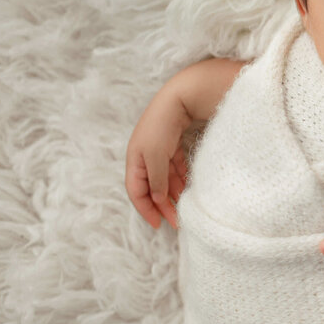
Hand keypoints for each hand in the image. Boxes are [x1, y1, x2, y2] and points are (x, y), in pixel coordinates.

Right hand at [125, 88, 190, 228]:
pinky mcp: (172, 144)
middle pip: (151, 187)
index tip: (158, 225)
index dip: (146, 210)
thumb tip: (157, 198)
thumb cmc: (163, 127)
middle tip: (177, 221)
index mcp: (134, 159)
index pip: (136, 191)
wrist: (180, 98)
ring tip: (185, 208)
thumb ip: (156, 179)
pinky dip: (180, 179)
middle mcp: (144, 156)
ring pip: (164, 179)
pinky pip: (175, 168)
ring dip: (173, 194)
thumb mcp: (156, 157)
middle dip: (162, 205)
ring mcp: (158, 150)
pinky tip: (189, 188)